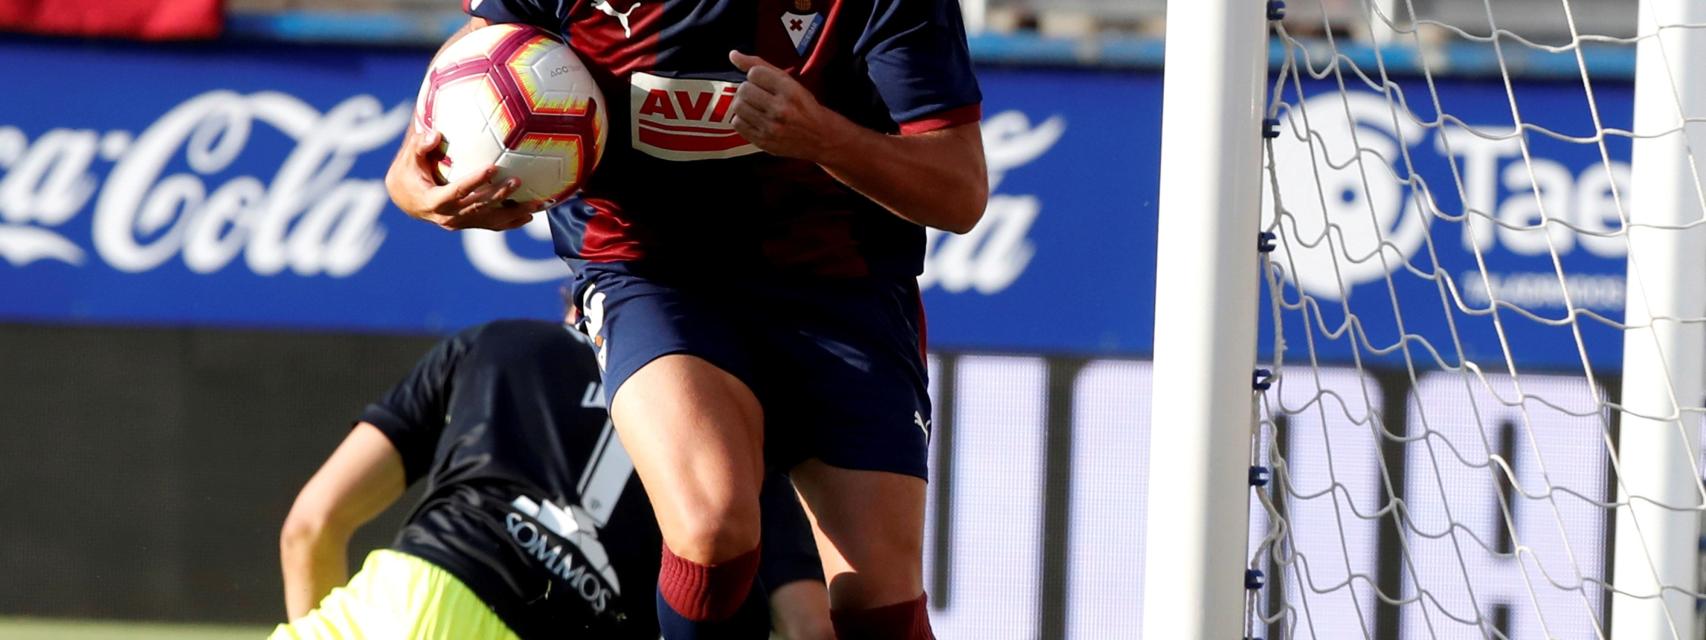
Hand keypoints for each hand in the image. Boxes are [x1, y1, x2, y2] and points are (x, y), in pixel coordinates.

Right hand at [384, 129, 545, 230]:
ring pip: (490, 220)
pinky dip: (511, 221)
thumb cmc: (408, 172)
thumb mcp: (408, 158)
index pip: (456, 192)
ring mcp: (460, 223)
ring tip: (537, 203)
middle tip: (518, 181)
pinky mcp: (468, 224)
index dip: (474, 181)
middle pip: (478, 207)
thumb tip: (434, 133)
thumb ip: (420, 145)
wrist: (406, 200)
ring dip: (514, 212)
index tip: (492, 168)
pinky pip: (492, 225)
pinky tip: (530, 215)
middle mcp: (448, 217)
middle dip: (499, 195)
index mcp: (433, 201)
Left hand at [728, 51, 849, 161]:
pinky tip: (755, 119)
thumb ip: (761, 66)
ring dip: (744, 104)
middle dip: (749, 90)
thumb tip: (733, 55)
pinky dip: (742, 119)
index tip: (764, 82)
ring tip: (756, 106)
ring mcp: (771, 127)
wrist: (821, 137)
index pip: (754, 73)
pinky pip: (737, 124)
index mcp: (790, 91)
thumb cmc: (806, 107)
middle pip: (744, 89)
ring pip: (738, 106)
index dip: (756, 76)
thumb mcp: (790, 82)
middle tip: (760, 95)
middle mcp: (780, 109)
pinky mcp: (763, 141)